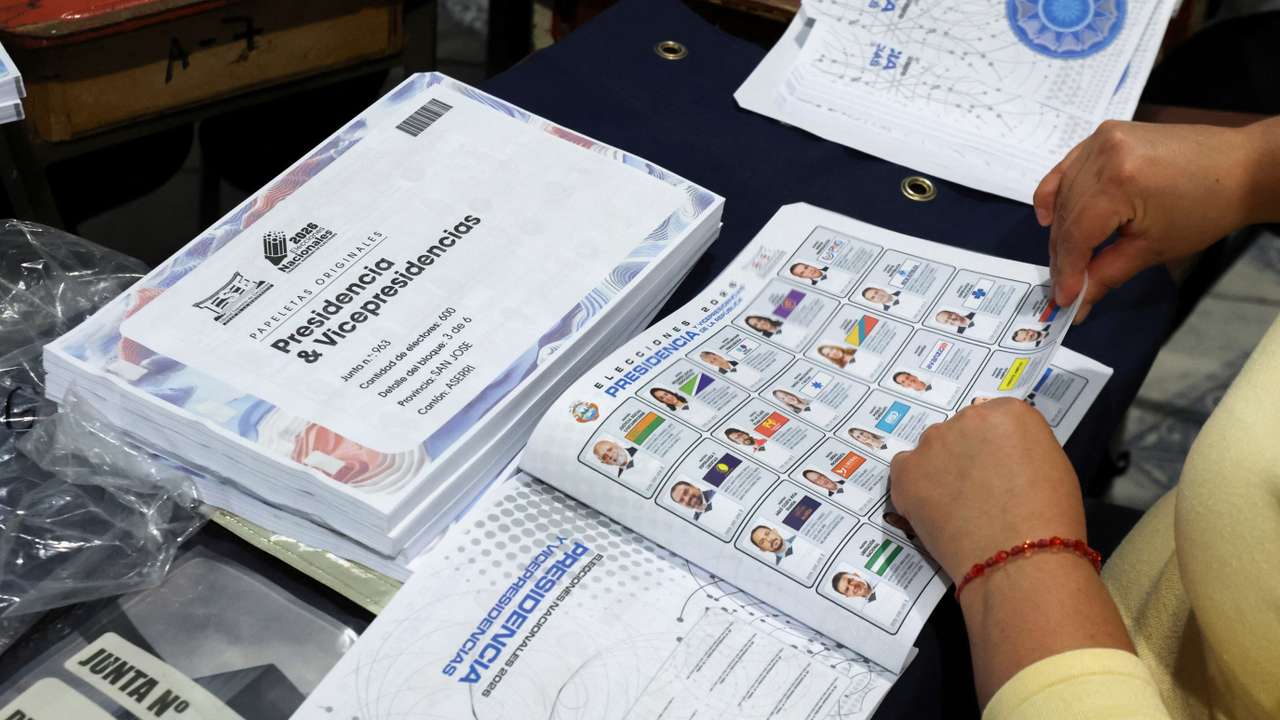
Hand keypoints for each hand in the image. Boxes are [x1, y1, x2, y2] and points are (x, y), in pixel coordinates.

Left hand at [889, 398, 1082, 580]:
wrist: (1020, 559)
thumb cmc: (1051, 518)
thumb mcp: (1054, 466)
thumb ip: (1022, 447)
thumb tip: (1004, 454)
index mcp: (1010, 412)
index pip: (996, 419)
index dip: (996, 448)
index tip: (1000, 471)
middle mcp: (968, 417)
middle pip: (962, 431)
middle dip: (967, 456)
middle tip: (978, 492)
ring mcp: (934, 442)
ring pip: (933, 451)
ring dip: (940, 470)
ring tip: (957, 508)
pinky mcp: (907, 471)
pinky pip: (905, 470)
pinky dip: (914, 486)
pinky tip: (933, 509)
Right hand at [1034, 119, 1275, 321]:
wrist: (1240, 167)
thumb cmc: (1205, 209)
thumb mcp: (1153, 249)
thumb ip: (1106, 274)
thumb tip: (1076, 302)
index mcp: (1118, 181)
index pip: (1077, 234)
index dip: (1067, 270)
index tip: (1063, 299)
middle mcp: (1103, 154)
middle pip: (1066, 214)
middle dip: (1063, 253)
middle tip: (1065, 285)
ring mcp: (1101, 139)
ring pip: (1063, 193)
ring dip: (1060, 229)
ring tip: (1066, 258)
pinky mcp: (1104, 134)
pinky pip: (1067, 168)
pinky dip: (1057, 192)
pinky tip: (1049, 215)